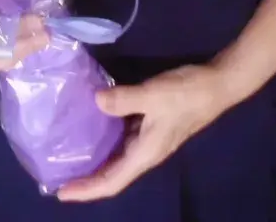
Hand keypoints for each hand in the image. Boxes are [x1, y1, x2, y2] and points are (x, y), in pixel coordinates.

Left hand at [55, 65, 232, 201]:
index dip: (87, 190)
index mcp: (146, 154)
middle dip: (87, 179)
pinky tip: (92, 124)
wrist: (218, 84)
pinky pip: (123, 137)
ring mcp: (150, 139)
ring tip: (69, 153)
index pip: (112, 182)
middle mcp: (146, 152)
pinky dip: (106, 138)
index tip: (62, 192)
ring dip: (95, 160)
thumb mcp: (153, 95)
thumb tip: (95, 101)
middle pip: (112, 174)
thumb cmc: (187, 94)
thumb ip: (123, 99)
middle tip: (57, 174)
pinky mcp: (151, 124)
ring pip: (117, 156)